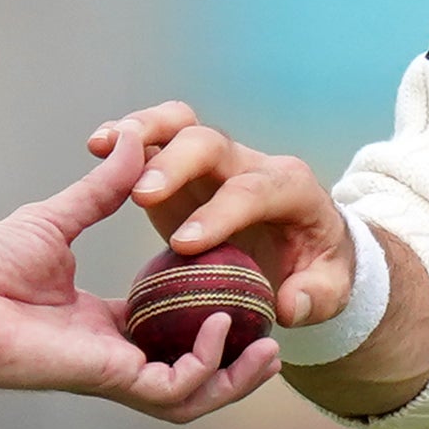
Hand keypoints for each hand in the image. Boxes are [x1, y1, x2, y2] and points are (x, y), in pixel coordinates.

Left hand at [0, 118, 280, 421]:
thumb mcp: (55, 219)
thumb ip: (102, 192)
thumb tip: (134, 144)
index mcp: (108, 324)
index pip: (176, 333)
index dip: (216, 319)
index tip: (245, 289)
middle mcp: (117, 355)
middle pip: (196, 375)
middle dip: (240, 365)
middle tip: (275, 340)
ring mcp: (113, 371)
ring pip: (192, 396)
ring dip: (234, 377)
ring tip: (268, 351)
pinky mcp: (105, 377)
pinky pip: (171, 388)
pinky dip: (204, 366)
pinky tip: (222, 329)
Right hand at [96, 102, 356, 335]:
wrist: (303, 245)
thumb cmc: (316, 267)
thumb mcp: (330, 289)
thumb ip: (315, 297)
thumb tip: (288, 304)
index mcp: (290, 189)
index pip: (254, 191)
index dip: (221, 212)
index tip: (185, 244)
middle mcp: (249, 164)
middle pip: (211, 144)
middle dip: (175, 164)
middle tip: (140, 197)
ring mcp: (214, 162)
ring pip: (180, 123)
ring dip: (144, 130)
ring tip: (105, 147)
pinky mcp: (182, 166)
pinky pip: (155, 136)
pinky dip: (127, 135)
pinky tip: (98, 145)